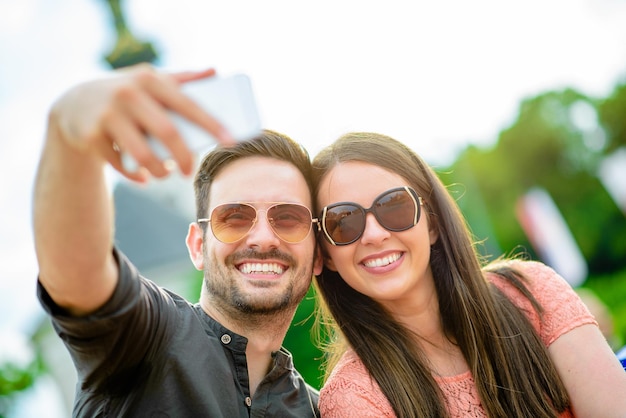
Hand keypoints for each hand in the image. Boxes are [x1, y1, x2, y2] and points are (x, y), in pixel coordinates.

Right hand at [50, 64, 234, 181]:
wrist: (74, 104)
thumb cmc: (127, 95)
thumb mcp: (149, 81)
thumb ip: (182, 78)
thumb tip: (215, 71)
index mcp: (149, 79)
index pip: (188, 104)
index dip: (211, 124)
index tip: (231, 141)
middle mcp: (128, 94)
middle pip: (167, 133)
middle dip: (183, 157)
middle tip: (188, 171)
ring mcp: (108, 114)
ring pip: (143, 155)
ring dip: (159, 171)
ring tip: (164, 174)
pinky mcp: (91, 135)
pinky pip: (123, 165)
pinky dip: (136, 175)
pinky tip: (142, 177)